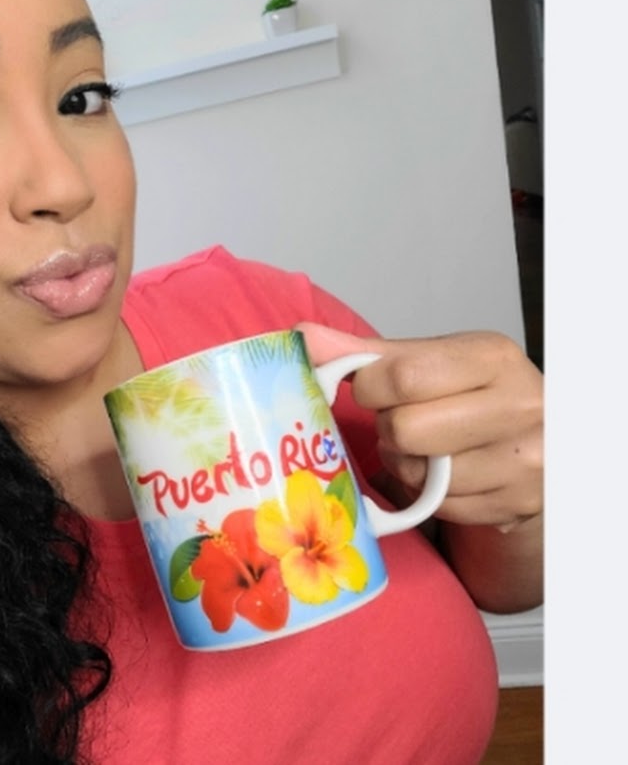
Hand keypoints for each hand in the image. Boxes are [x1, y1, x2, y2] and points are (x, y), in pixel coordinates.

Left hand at [297, 323, 542, 532]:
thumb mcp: (428, 361)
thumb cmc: (473, 394)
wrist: (540, 444)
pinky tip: (449, 474)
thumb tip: (302, 338)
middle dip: (390, 427)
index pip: (400, 376)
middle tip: (407, 420)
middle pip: (404, 429)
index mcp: (492, 356)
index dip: (370, 388)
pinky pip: (436, 506)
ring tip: (431, 446)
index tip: (374, 388)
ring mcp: (523, 461)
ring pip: (416, 472)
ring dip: (406, 462)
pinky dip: (429, 493)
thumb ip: (363, 352)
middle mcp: (519, 406)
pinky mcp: (515, 505)